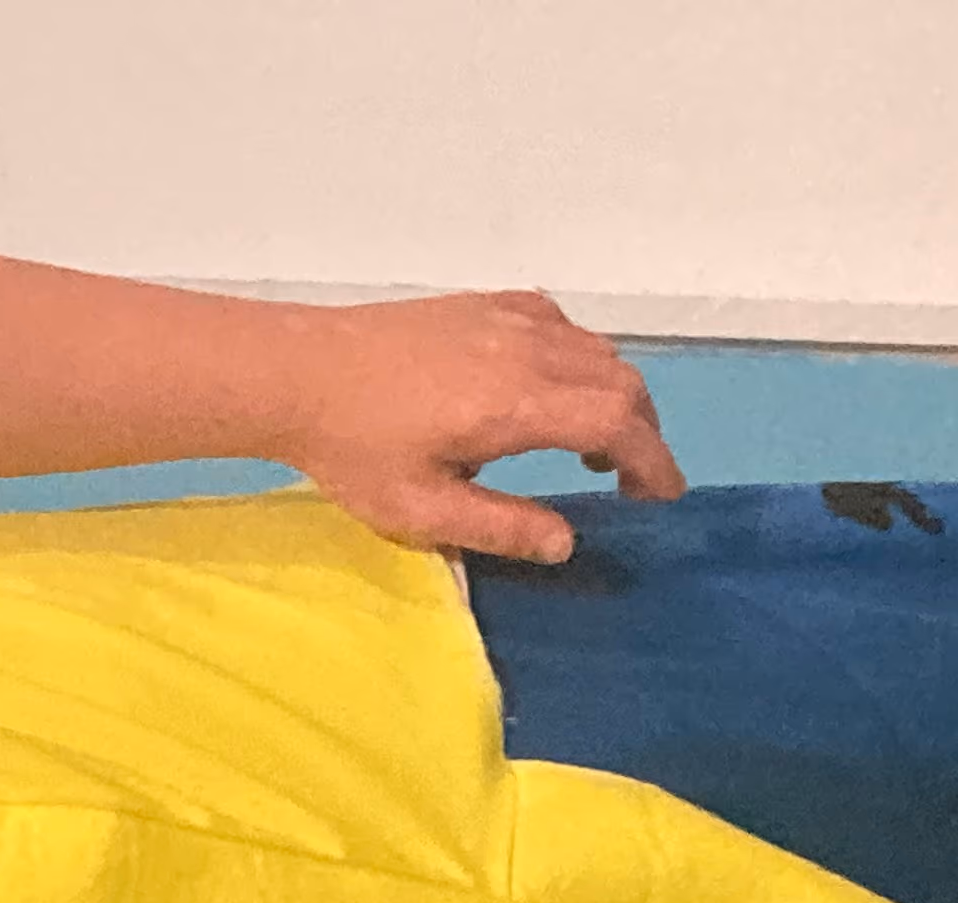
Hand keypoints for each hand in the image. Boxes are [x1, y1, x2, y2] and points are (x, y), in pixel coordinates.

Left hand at [272, 289, 684, 564]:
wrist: (298, 373)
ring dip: (612, 396)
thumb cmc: (353, 449)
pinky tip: (548, 392)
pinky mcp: (486, 304)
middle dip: (640, 432)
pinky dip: (579, 360)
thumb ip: (499, 526)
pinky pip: (561, 327)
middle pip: (621, 382)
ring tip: (588, 446)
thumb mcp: (421, 509)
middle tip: (627, 480)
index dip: (652, 460)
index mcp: (518, 403)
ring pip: (597, 351)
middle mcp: (529, 349)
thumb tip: (565, 543)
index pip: (618, 423)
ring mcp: (510, 318)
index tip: (659, 496)